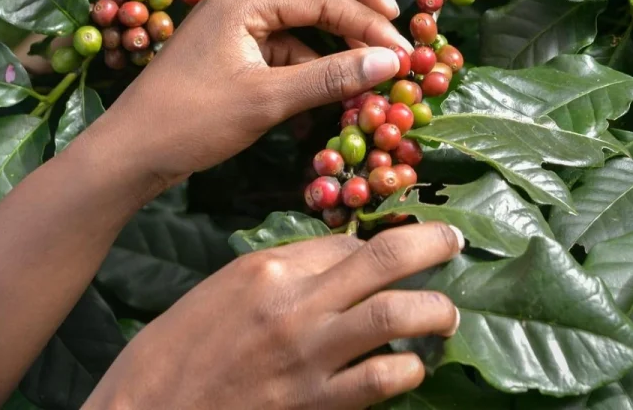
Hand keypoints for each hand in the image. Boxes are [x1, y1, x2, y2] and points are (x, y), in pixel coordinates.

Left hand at [83, 0, 412, 185]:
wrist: (130, 152)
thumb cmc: (190, 122)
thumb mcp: (266, 101)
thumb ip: (329, 77)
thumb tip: (391, 60)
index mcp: (243, 0)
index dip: (369, 23)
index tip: (404, 53)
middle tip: (393, 18)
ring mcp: (235, 23)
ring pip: (299, 8)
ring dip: (336, 29)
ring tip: (371, 61)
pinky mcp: (233, 49)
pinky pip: (284, 41)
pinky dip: (313, 59)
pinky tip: (333, 91)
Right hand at [85, 223, 463, 409]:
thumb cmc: (178, 351)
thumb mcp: (223, 292)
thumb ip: (280, 275)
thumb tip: (336, 262)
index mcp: (268, 268)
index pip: (345, 242)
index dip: (382, 238)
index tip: (407, 238)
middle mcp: (295, 304)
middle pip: (383, 260)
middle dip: (429, 245)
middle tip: (454, 242)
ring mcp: (308, 355)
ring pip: (393, 316)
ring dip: (433, 311)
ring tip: (446, 314)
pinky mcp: (315, 403)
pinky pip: (379, 380)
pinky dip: (406, 370)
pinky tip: (411, 368)